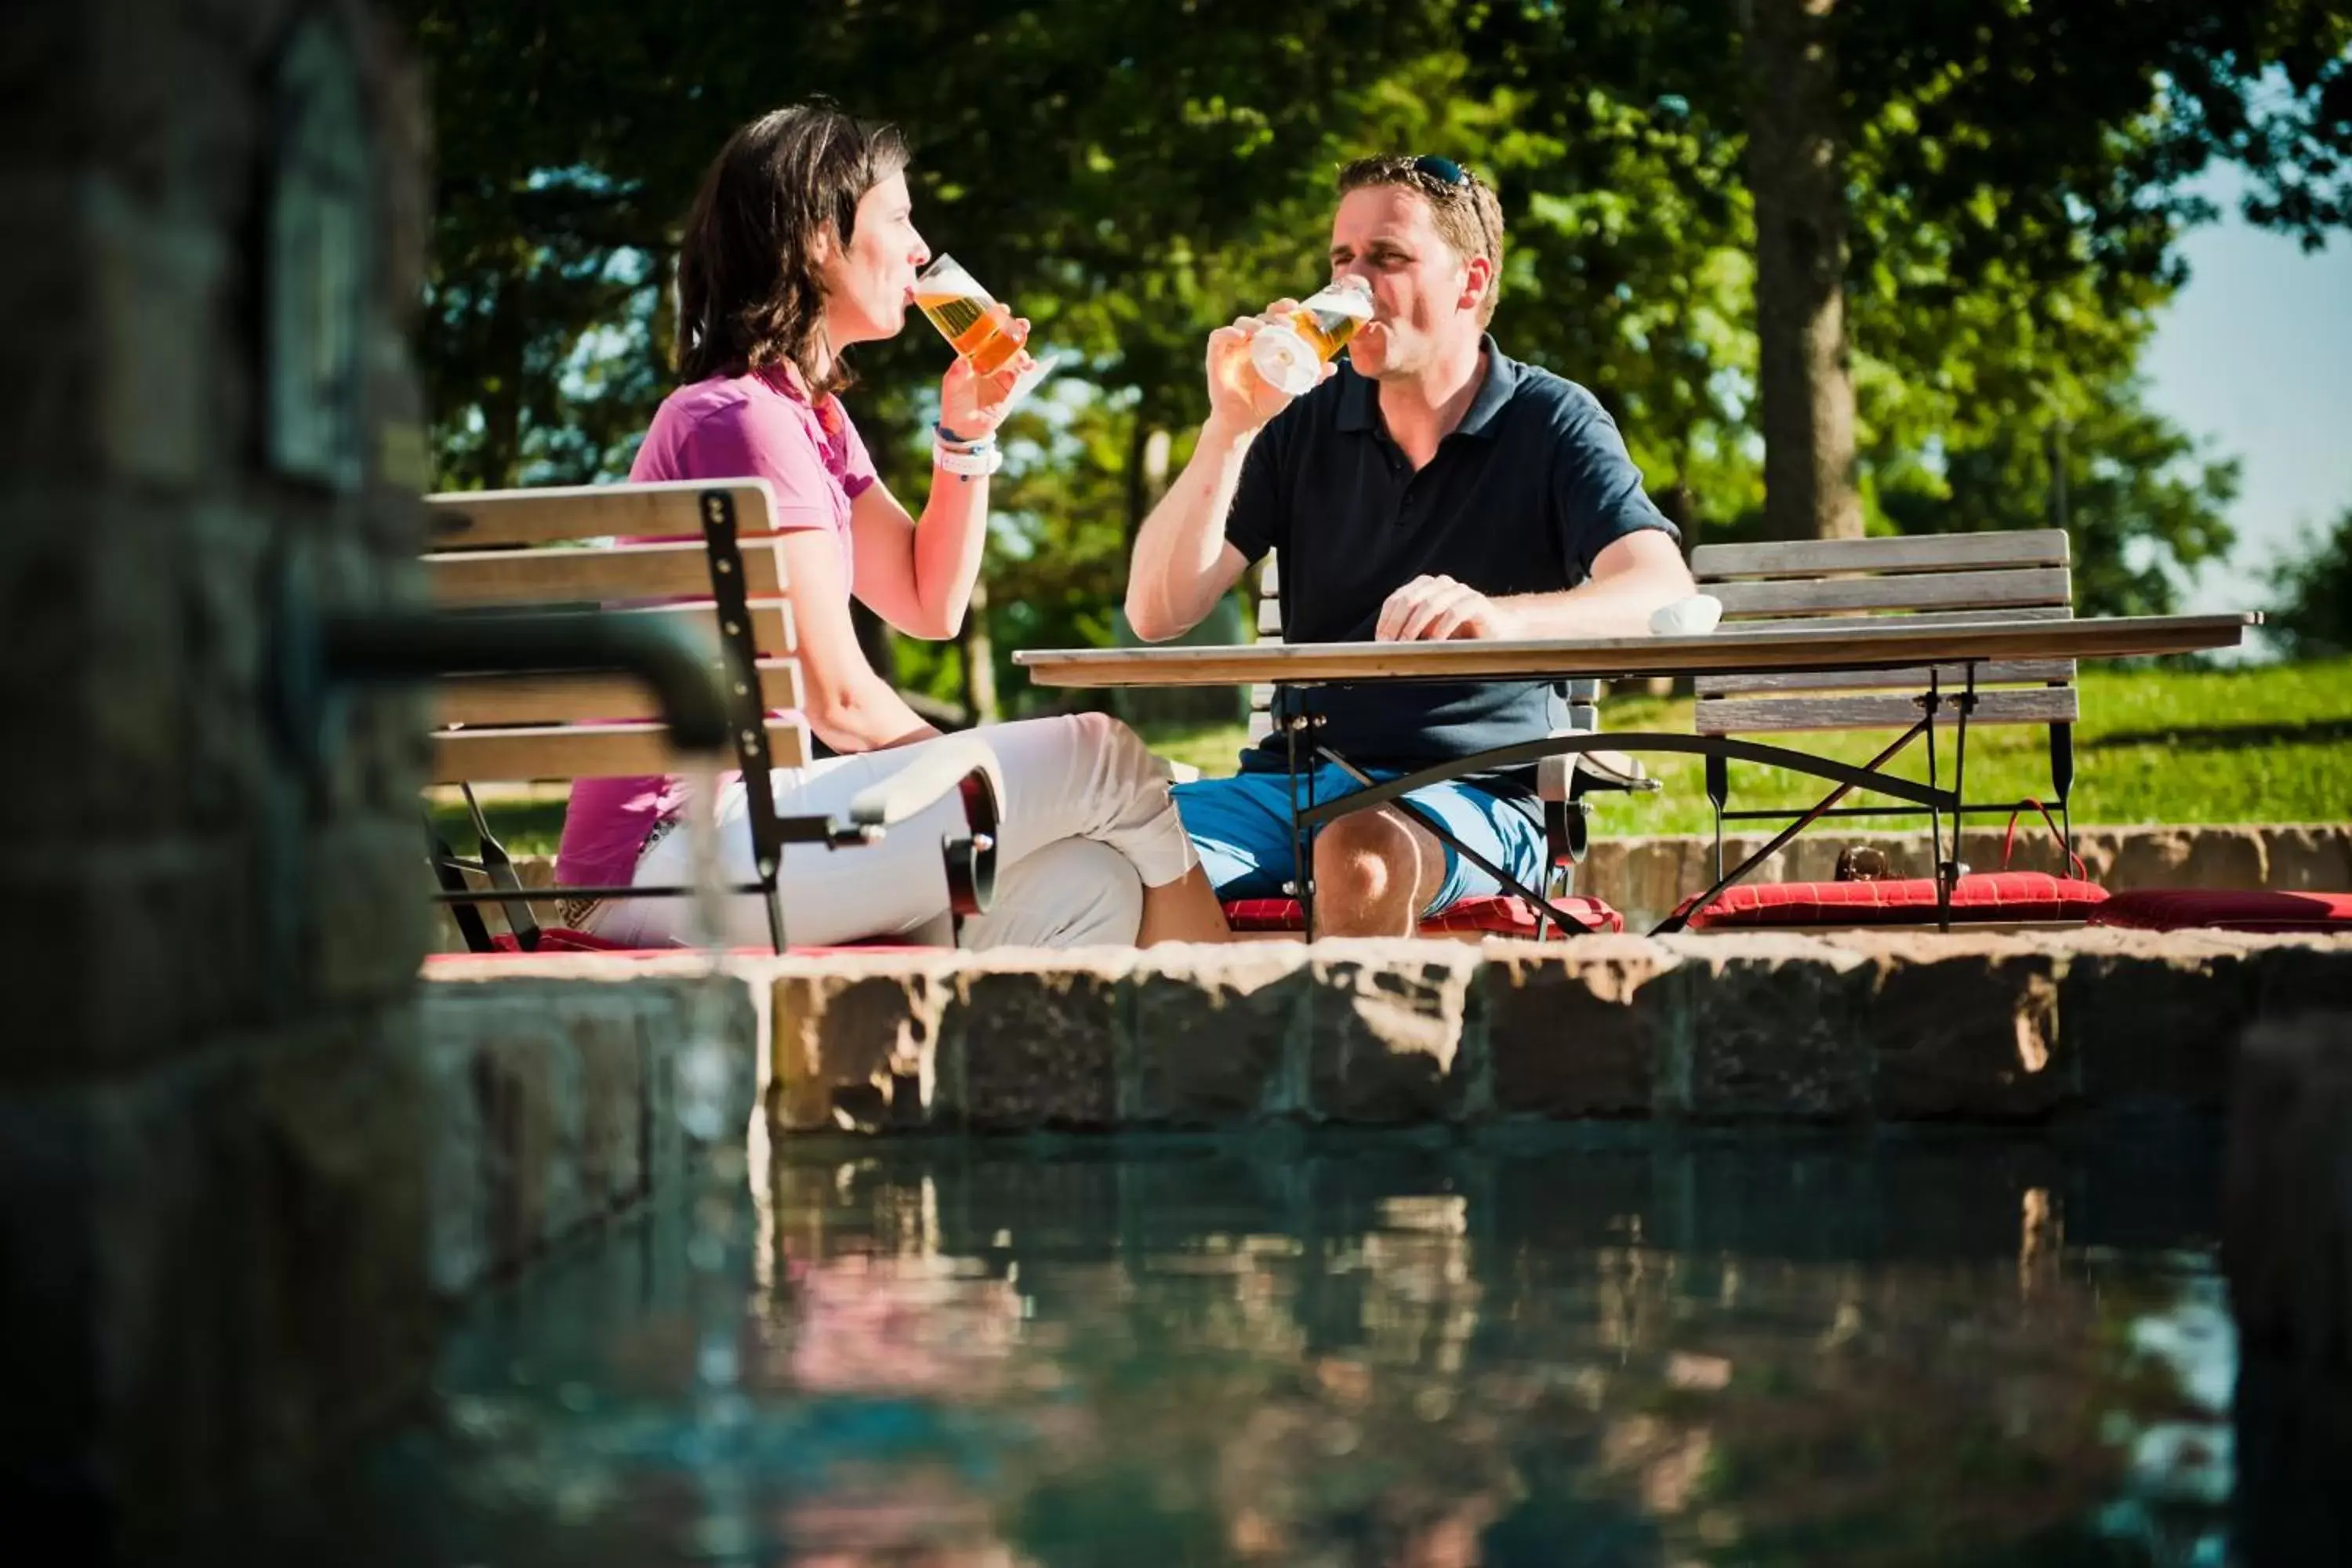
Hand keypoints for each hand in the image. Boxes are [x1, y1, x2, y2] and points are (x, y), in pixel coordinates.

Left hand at [937, 306, 1033, 437]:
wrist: (964, 428)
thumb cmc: (954, 403)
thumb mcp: (952, 385)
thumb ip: (958, 371)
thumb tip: (964, 358)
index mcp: (974, 355)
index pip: (986, 333)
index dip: (995, 319)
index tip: (1003, 309)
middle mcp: (990, 361)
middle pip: (1006, 341)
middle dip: (1016, 330)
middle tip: (1023, 324)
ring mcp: (1002, 373)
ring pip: (1016, 356)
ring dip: (1023, 351)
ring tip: (1024, 355)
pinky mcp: (1011, 388)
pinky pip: (1022, 375)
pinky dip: (1028, 368)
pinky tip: (1031, 365)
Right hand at [1204, 300, 1337, 432]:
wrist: (1245, 421)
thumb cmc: (1268, 401)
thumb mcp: (1293, 386)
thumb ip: (1311, 375)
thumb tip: (1333, 367)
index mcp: (1269, 343)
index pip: (1276, 317)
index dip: (1284, 308)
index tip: (1296, 307)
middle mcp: (1251, 341)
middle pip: (1261, 316)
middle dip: (1274, 315)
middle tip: (1286, 322)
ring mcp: (1234, 347)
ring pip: (1241, 323)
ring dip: (1253, 323)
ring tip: (1263, 331)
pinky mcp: (1217, 356)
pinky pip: (1218, 337)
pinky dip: (1228, 333)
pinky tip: (1241, 336)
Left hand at [1375, 574, 1517, 641]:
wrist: (1499, 628)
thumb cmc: (1459, 631)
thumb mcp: (1429, 630)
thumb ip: (1410, 631)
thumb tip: (1384, 648)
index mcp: (1425, 587)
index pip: (1397, 599)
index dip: (1386, 620)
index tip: (1381, 642)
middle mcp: (1441, 584)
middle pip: (1410, 599)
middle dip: (1396, 624)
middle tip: (1390, 645)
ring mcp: (1459, 591)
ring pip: (1430, 603)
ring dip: (1415, 626)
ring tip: (1407, 645)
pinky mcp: (1477, 602)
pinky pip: (1454, 612)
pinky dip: (1441, 629)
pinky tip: (1434, 644)